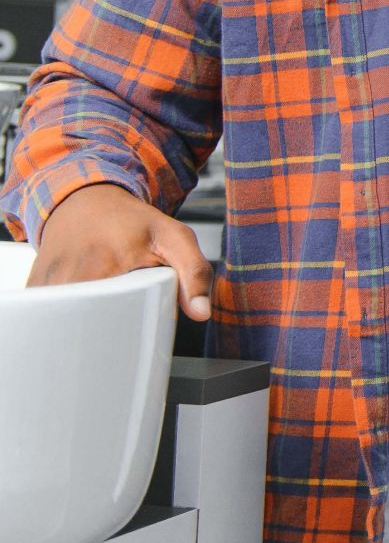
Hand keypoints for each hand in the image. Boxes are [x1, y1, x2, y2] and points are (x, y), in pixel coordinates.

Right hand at [31, 182, 213, 321]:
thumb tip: (201, 313)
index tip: (128, 340)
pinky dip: (63, 319)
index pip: (104, 318)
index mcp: (104, 261)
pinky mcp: (33, 286)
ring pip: (62, 322)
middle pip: (82, 326)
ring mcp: (45, 281)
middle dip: (102, 336)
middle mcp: (67, 273)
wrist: (85, 201)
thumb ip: (194, 272)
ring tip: (100, 317)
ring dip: (81, 327)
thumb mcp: (174, 237)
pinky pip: (46, 315)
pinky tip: (78, 312)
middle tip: (118, 333)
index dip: (118, 335)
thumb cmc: (131, 221)